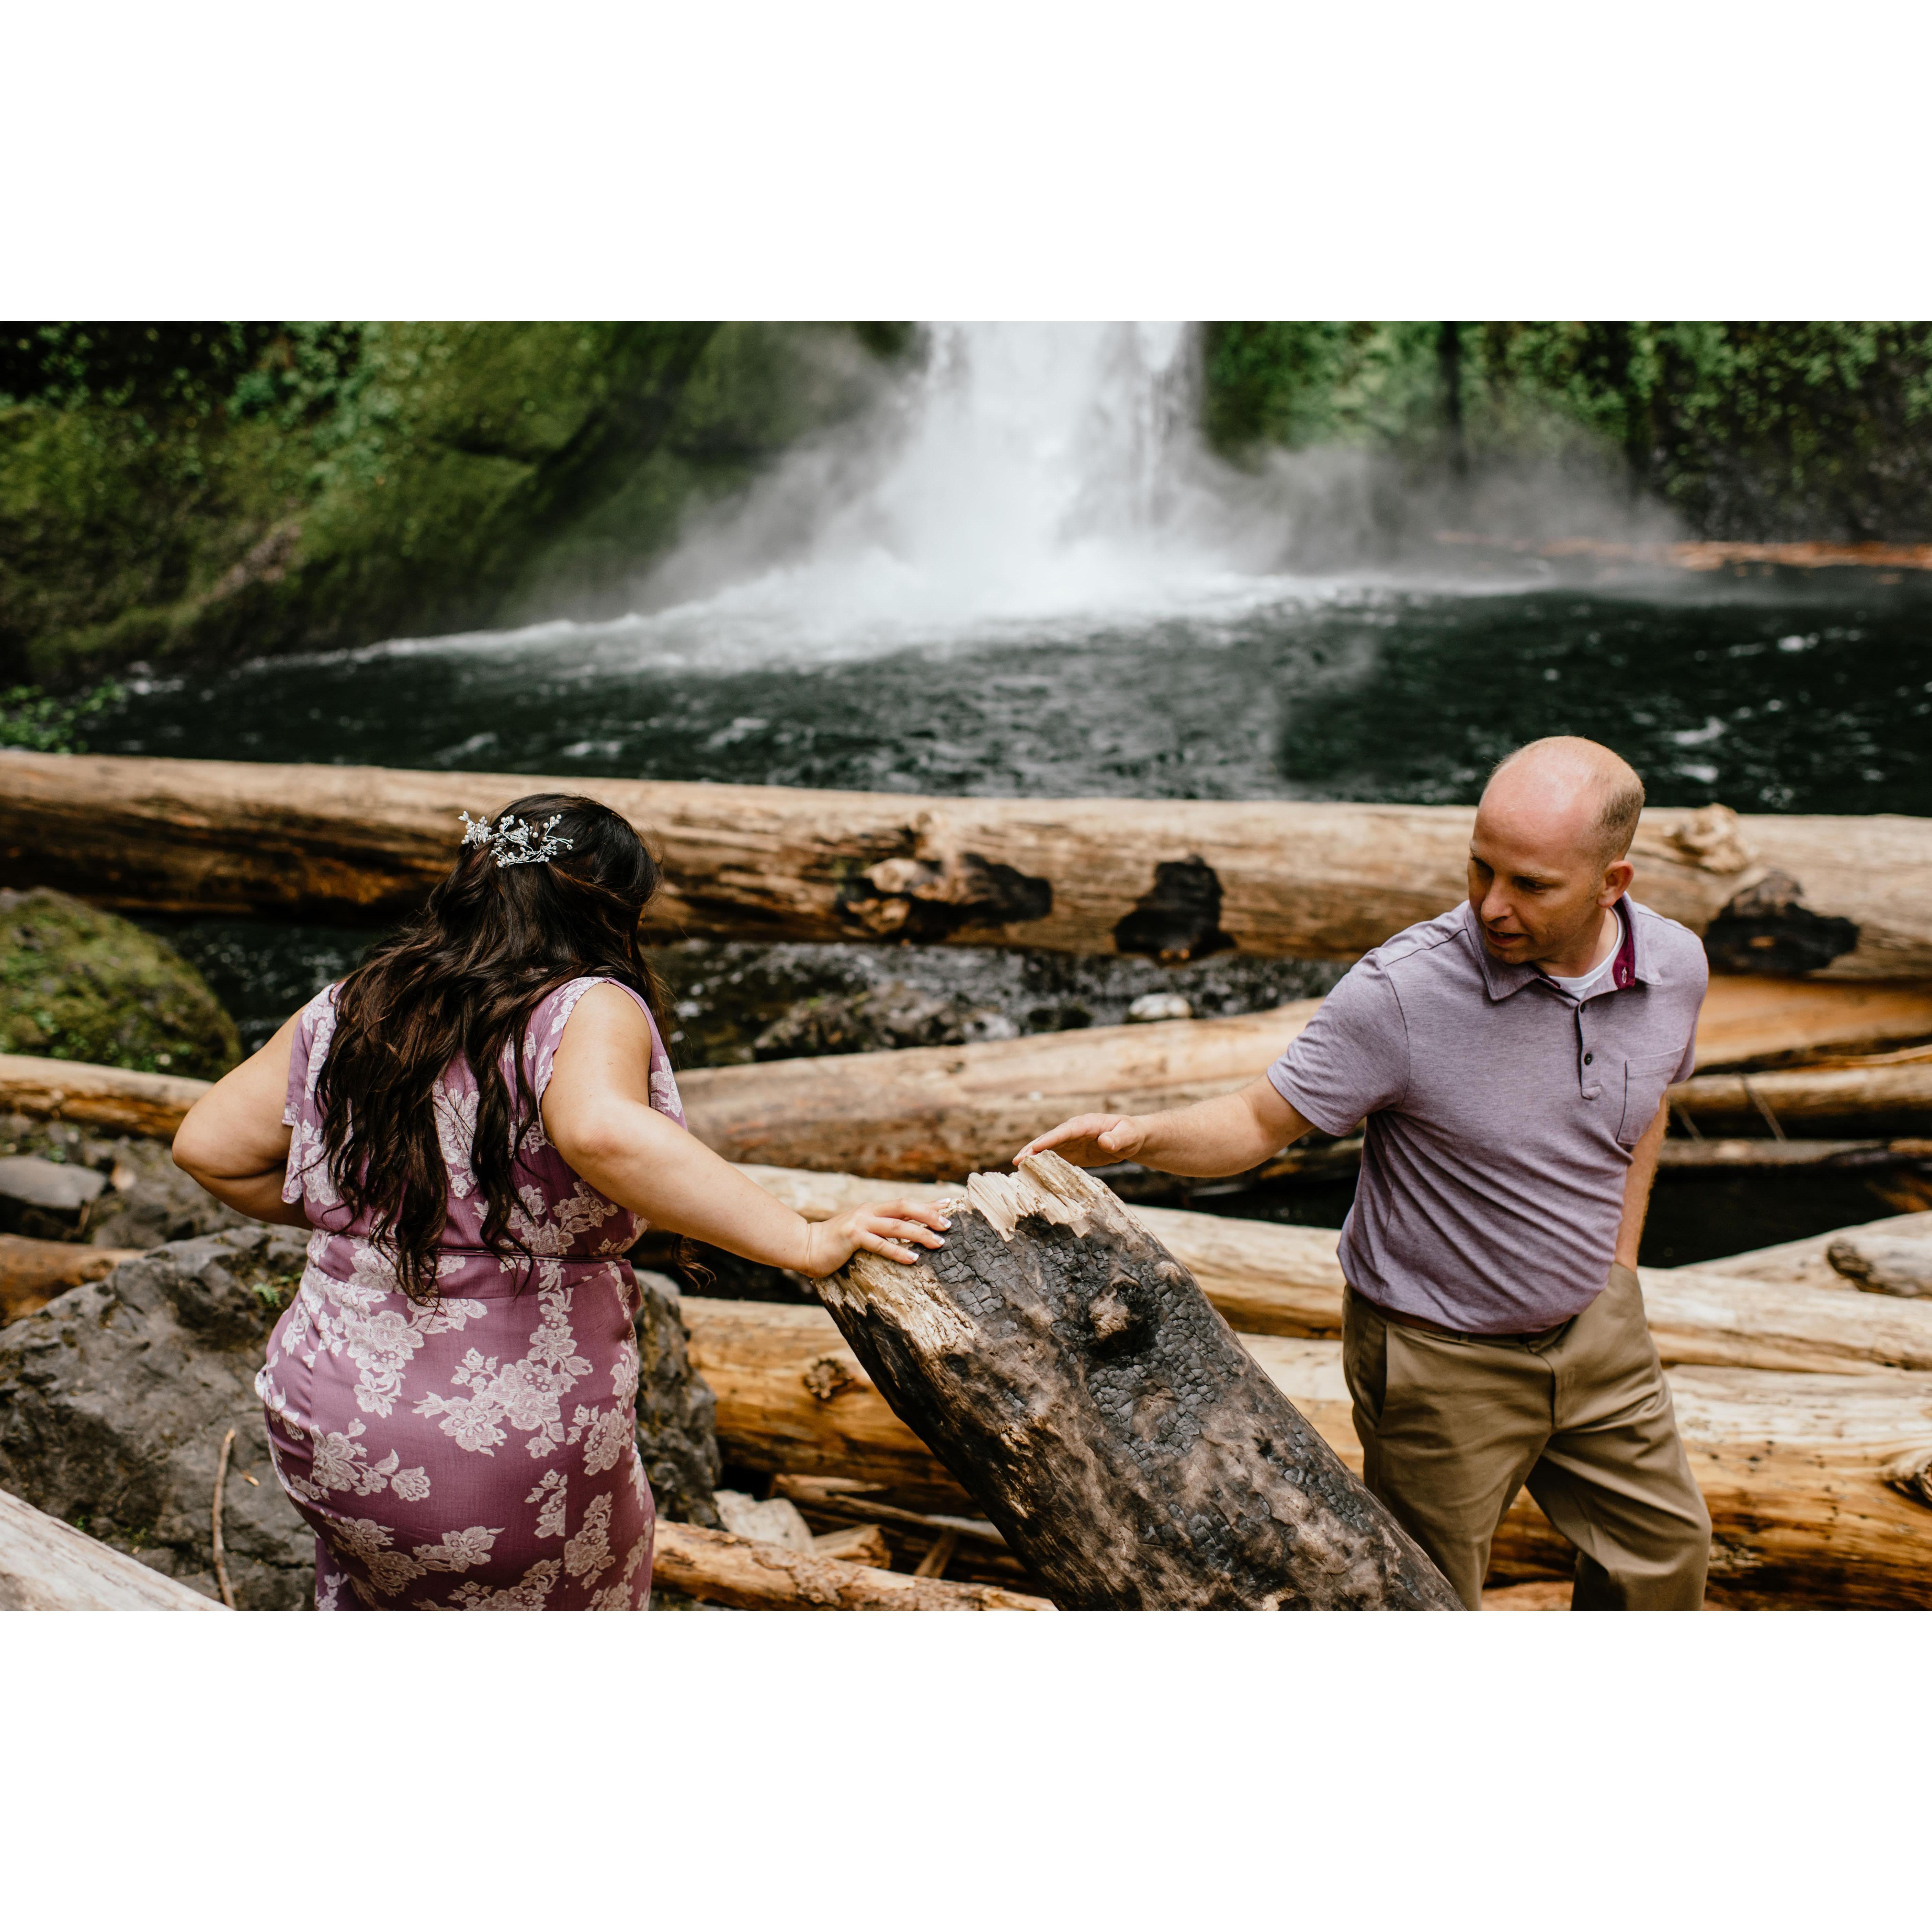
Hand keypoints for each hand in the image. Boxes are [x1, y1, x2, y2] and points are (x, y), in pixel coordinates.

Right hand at [799, 1199, 953, 1277]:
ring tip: (938, 1243)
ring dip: (920, 1233)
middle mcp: (869, 1211)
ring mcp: (860, 1222)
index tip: (949, 1203)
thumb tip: (906, 1237)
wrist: (806, 1246)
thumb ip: (879, 1231)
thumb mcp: (861, 1232)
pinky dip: (899, 1250)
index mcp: (873, 1209)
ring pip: (897, 1225)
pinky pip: (880, 1244)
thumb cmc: (835, 1244)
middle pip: (905, 1207)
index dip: (928, 1204)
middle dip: (929, 1214)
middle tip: (948, 1224)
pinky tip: (913, 1258)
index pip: (905, 1204)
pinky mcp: (852, 1236)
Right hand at [1015, 1113, 1144, 1166]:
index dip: (1049, 1139)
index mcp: (1086, 1123)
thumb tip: (1105, 1142)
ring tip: (1018, 1166)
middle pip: (1051, 1139)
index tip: (1034, 1148)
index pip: (1065, 1131)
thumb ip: (1117, 1138)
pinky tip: (1033, 1173)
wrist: (1132, 1139)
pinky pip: (1056, 1158)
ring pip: (1049, 1149)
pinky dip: (1044, 1164)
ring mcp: (1072, 1142)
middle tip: (1018, 1160)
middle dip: (1034, 1148)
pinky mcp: (1073, 1153)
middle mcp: (1075, 1131)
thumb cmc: (1131, 1133)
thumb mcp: (1128, 1135)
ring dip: (1034, 1157)